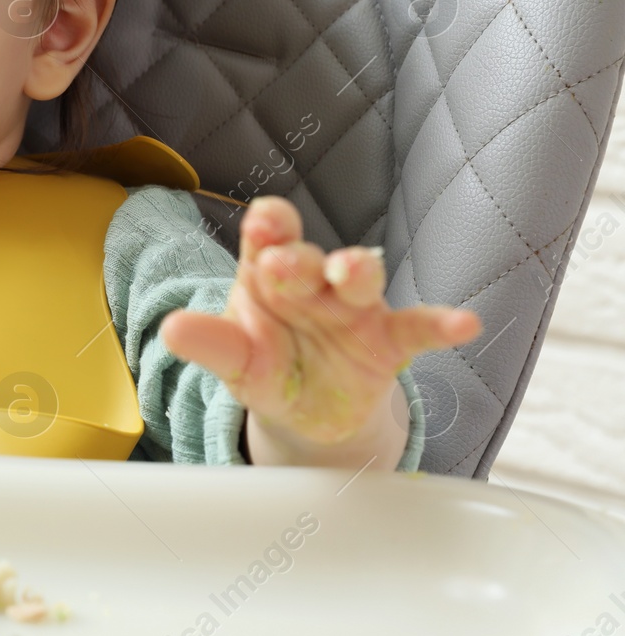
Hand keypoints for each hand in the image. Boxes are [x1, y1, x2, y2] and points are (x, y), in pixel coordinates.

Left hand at [158, 195, 482, 466]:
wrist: (306, 411)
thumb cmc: (266, 364)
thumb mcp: (235, 358)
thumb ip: (210, 343)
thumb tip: (170, 330)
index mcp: (267, 273)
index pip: (266, 236)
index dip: (267, 227)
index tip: (263, 225)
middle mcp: (311, 282)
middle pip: (306, 259)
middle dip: (296, 259)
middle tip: (280, 264)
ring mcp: (352, 309)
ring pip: (358, 281)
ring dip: (356, 272)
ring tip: (354, 269)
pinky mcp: (387, 342)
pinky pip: (416, 328)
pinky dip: (441, 324)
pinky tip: (464, 324)